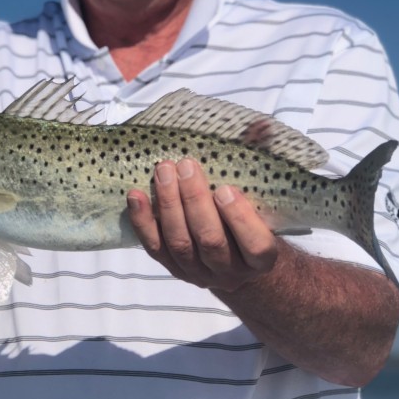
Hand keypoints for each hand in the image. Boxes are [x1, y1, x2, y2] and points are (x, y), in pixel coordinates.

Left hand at [126, 158, 277, 291]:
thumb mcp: (262, 195)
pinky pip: (154, 247)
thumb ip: (262, 161)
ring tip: (163, 171)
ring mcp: (198, 273)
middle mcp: (230, 272)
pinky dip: (142, 222)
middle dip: (195, 202)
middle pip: (210, 240)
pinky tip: (136, 195)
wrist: (236, 258)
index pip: (256, 245)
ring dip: (168, 205)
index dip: (240, 219)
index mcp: (261, 259)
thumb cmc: (252, 217)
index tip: (225, 189)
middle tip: (186, 166)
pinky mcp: (172, 268)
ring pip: (180, 243)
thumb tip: (260, 126)